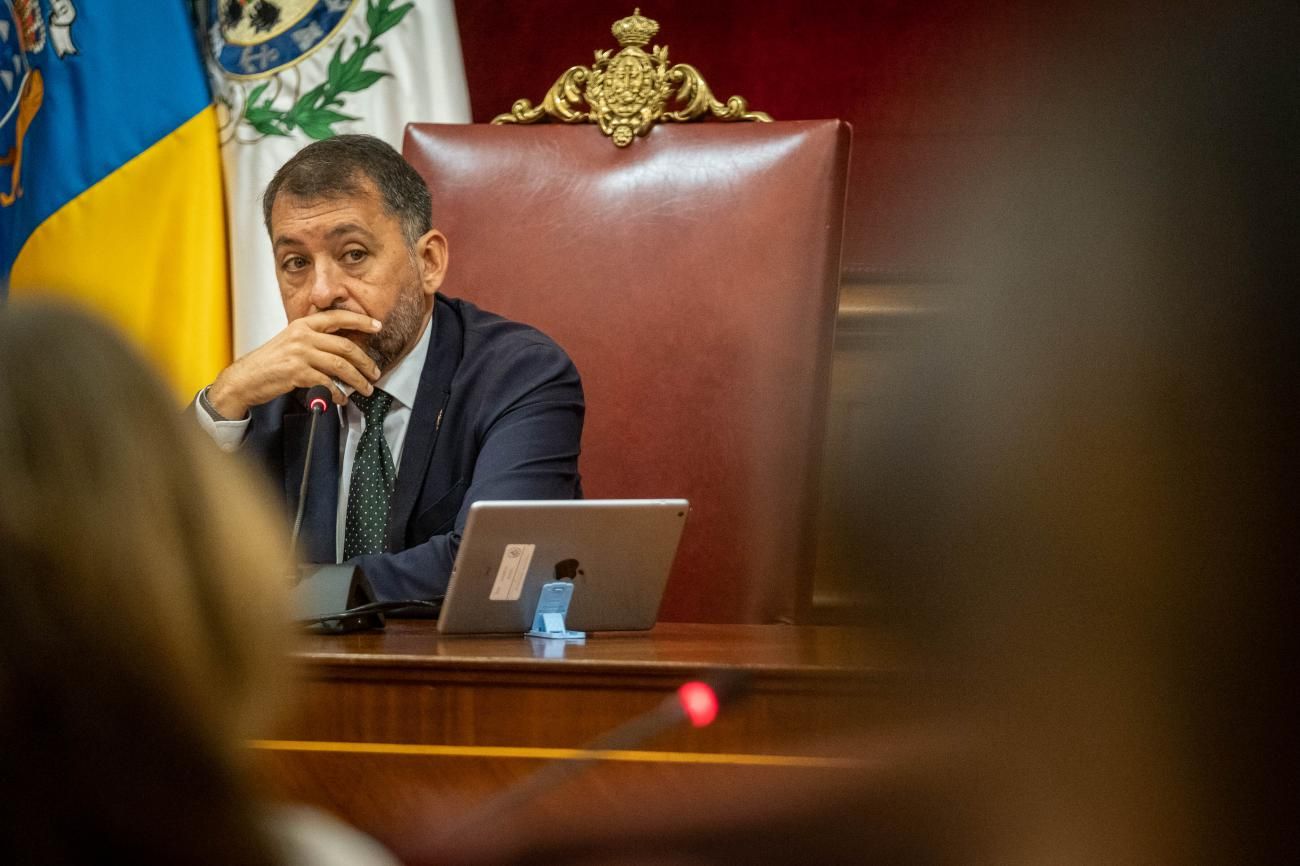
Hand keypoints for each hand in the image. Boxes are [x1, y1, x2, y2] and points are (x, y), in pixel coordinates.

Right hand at [208, 310, 383, 419]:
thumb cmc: (269, 363)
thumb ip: (314, 341)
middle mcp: (302, 336)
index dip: (360, 320)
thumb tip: (342, 350)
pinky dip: (338, 393)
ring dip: (357, 380)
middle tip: (375, 372)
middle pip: (345, 346)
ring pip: (340, 366)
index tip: (376, 325)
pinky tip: (342, 398)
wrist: (245, 378)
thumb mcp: (291, 342)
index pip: (337, 317)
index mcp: (303, 325)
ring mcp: (300, 353)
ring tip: (365, 389)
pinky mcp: (297, 372)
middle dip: (365, 361)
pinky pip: (327, 382)